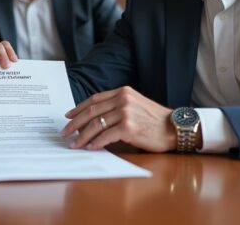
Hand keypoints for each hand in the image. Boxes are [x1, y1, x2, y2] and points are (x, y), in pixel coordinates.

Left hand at [60, 86, 175, 151]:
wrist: (174, 127)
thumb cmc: (155, 119)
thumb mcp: (135, 105)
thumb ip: (117, 107)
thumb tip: (94, 119)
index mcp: (123, 92)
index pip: (94, 99)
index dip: (79, 108)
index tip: (68, 116)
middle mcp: (123, 99)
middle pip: (91, 111)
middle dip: (75, 123)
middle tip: (64, 132)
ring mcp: (125, 112)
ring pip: (96, 125)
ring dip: (82, 136)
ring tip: (74, 144)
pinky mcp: (128, 127)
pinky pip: (106, 136)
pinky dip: (96, 143)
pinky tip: (90, 148)